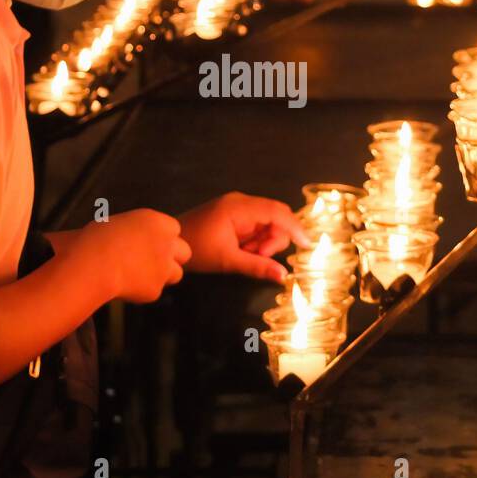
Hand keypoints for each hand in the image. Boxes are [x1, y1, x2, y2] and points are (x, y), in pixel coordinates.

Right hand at [53, 210, 190, 302]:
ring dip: (163, 275)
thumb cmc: (98, 239)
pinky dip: (143, 290)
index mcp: (159, 223)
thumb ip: (140, 231)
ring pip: (176, 274)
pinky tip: (124, 285)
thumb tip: (144, 240)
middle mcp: (168, 244)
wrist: (93, 263)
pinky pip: (154, 291)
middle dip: (172, 257)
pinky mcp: (155, 289)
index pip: (174, 229)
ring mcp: (164, 268)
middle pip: (184, 252)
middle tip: (155, 261)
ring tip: (138, 274)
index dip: (163, 238)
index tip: (149, 242)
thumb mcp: (122, 223)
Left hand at [178, 192, 309, 281]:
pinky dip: (256, 240)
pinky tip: (242, 250)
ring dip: (263, 242)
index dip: (295, 227)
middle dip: (274, 239)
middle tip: (258, 256)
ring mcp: (238, 207)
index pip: (277, 212)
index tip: (306, 244)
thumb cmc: (196, 249)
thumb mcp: (228, 261)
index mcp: (239, 207)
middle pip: (276, 216)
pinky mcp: (235, 214)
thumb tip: (283, 275)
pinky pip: (257, 225)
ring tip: (245, 254)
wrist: (169, 244)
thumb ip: (257, 266)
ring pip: (268, 223)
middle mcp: (241, 202)